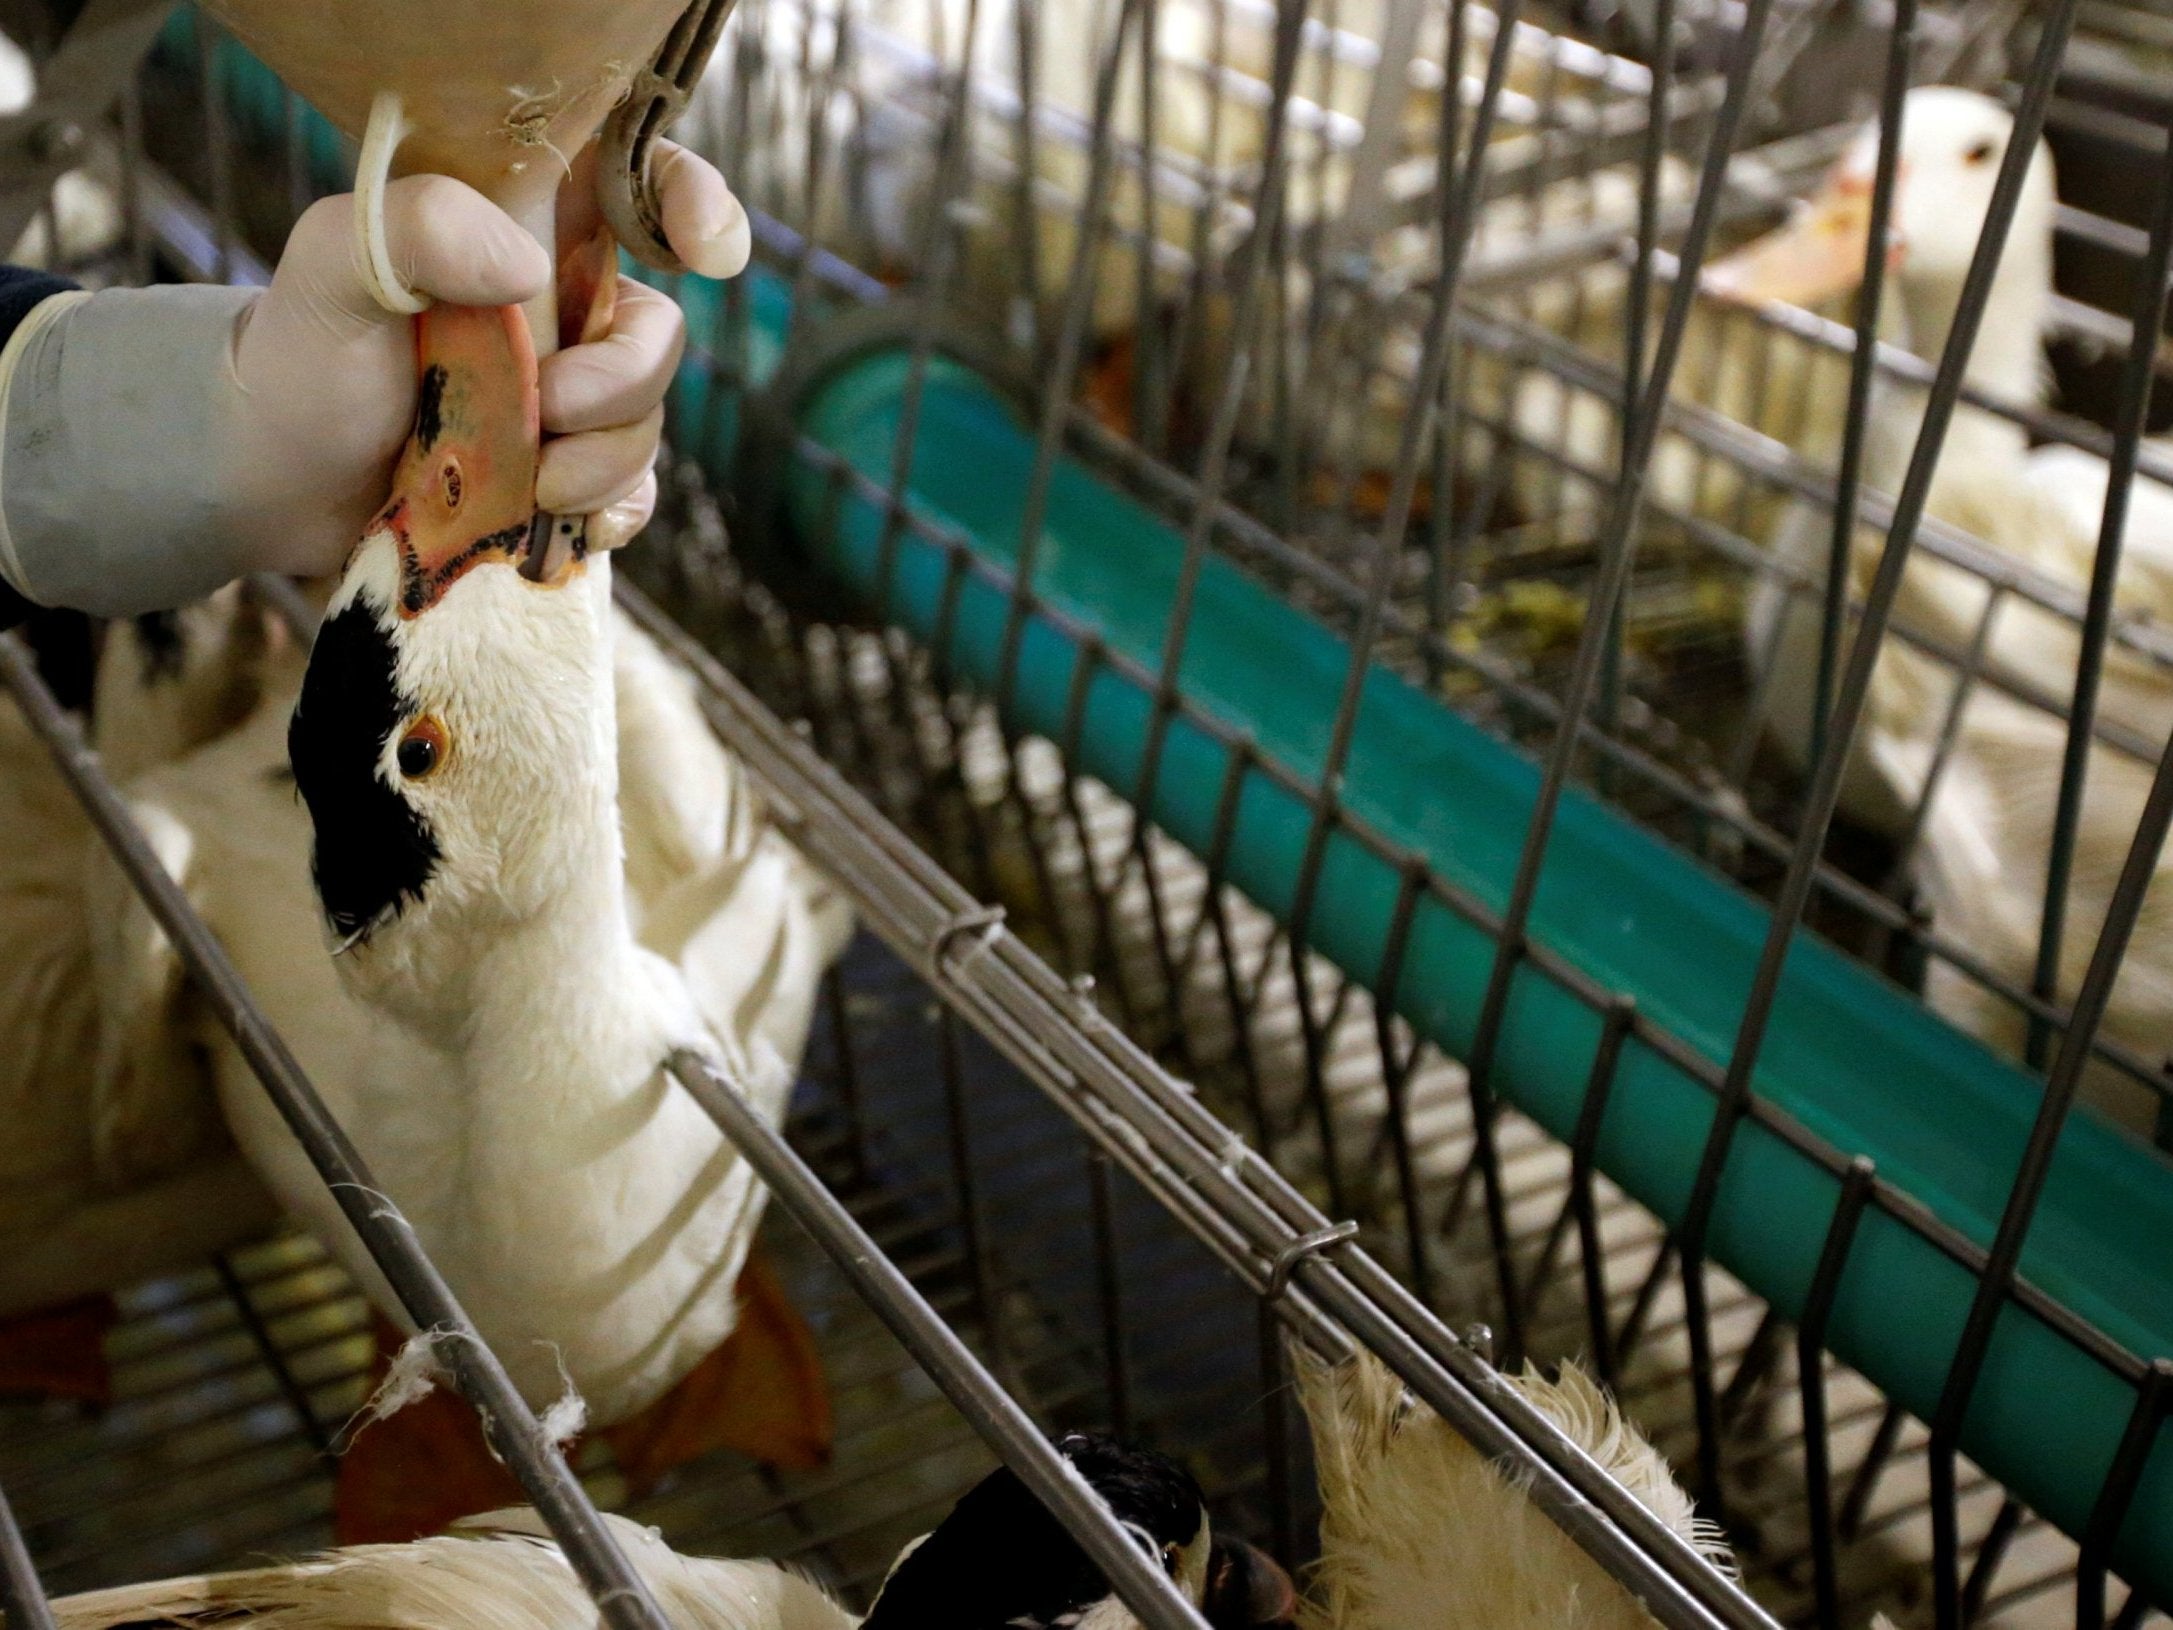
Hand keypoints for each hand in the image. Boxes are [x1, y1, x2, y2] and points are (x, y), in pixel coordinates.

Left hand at [231, 139, 746, 575]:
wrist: (272, 474)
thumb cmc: (302, 352)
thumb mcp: (333, 263)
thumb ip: (416, 226)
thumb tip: (527, 269)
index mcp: (523, 225)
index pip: (639, 182)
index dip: (693, 203)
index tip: (699, 253)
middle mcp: (559, 306)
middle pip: (654, 330)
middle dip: (622, 380)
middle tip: (549, 409)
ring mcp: (568, 398)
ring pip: (646, 421)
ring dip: (603, 460)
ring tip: (530, 485)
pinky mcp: (565, 473)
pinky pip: (633, 493)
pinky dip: (615, 512)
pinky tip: (568, 526)